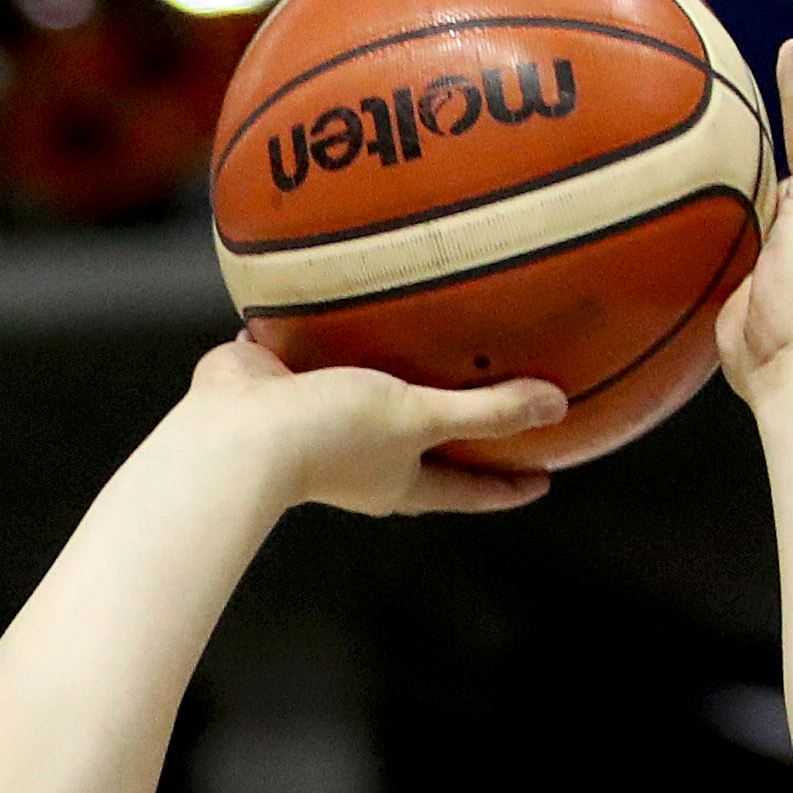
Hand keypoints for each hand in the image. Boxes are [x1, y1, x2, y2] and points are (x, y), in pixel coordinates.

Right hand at [168, 337, 563, 516]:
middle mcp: (357, 458)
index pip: (463, 488)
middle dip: (449, 441)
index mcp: (394, 478)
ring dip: (386, 386)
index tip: (542, 480)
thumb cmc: (329, 435)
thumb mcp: (417, 418)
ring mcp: (314, 423)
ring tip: (412, 352)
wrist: (235, 434)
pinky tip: (328, 304)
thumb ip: (484, 410)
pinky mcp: (276, 387)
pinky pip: (309, 356)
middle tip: (490, 419)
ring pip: (363, 405)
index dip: (504, 486)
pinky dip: (320, 338)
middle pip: (416, 453)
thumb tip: (558, 406)